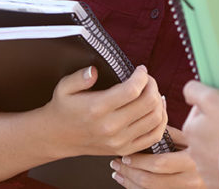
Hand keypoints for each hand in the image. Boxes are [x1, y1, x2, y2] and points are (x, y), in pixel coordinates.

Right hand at [42, 64, 167, 158]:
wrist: (57, 138)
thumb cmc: (63, 109)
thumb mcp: (64, 87)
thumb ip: (79, 77)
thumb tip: (94, 71)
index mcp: (97, 109)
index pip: (132, 90)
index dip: (142, 76)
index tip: (140, 69)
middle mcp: (111, 127)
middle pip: (148, 103)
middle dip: (152, 85)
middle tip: (146, 79)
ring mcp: (120, 141)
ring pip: (155, 118)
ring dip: (158, 101)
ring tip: (151, 91)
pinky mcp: (125, 149)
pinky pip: (155, 136)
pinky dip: (161, 120)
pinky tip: (155, 108)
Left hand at [110, 127, 204, 187]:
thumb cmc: (212, 142)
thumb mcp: (193, 136)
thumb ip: (173, 131)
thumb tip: (150, 121)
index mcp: (193, 161)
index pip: (159, 164)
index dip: (138, 160)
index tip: (126, 153)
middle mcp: (191, 179)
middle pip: (151, 182)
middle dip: (129, 172)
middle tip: (116, 163)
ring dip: (130, 183)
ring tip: (118, 173)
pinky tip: (129, 183)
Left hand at [182, 80, 218, 188]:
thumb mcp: (213, 98)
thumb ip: (195, 91)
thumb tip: (188, 93)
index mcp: (190, 130)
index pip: (197, 113)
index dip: (212, 109)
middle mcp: (192, 151)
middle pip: (203, 133)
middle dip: (215, 129)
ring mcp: (204, 168)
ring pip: (211, 151)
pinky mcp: (215, 181)